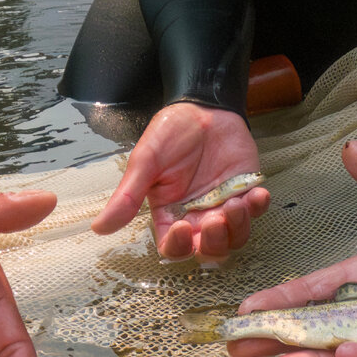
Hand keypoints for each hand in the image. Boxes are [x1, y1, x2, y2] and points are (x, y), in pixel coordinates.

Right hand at [90, 102, 271, 261]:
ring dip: (238, 227)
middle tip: (215, 219)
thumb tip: (98, 228)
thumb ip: (126, 196)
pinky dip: (259, 208)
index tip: (182, 228)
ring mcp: (223, 206)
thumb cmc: (170, 132)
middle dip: (215, 241)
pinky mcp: (246, 192)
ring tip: (236, 204)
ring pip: (236, 237)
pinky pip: (257, 212)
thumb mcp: (145, 162)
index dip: (179, 246)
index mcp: (170, 214)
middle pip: (209, 250)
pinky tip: (256, 194)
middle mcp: (197, 216)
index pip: (174, 247)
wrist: (202, 106)